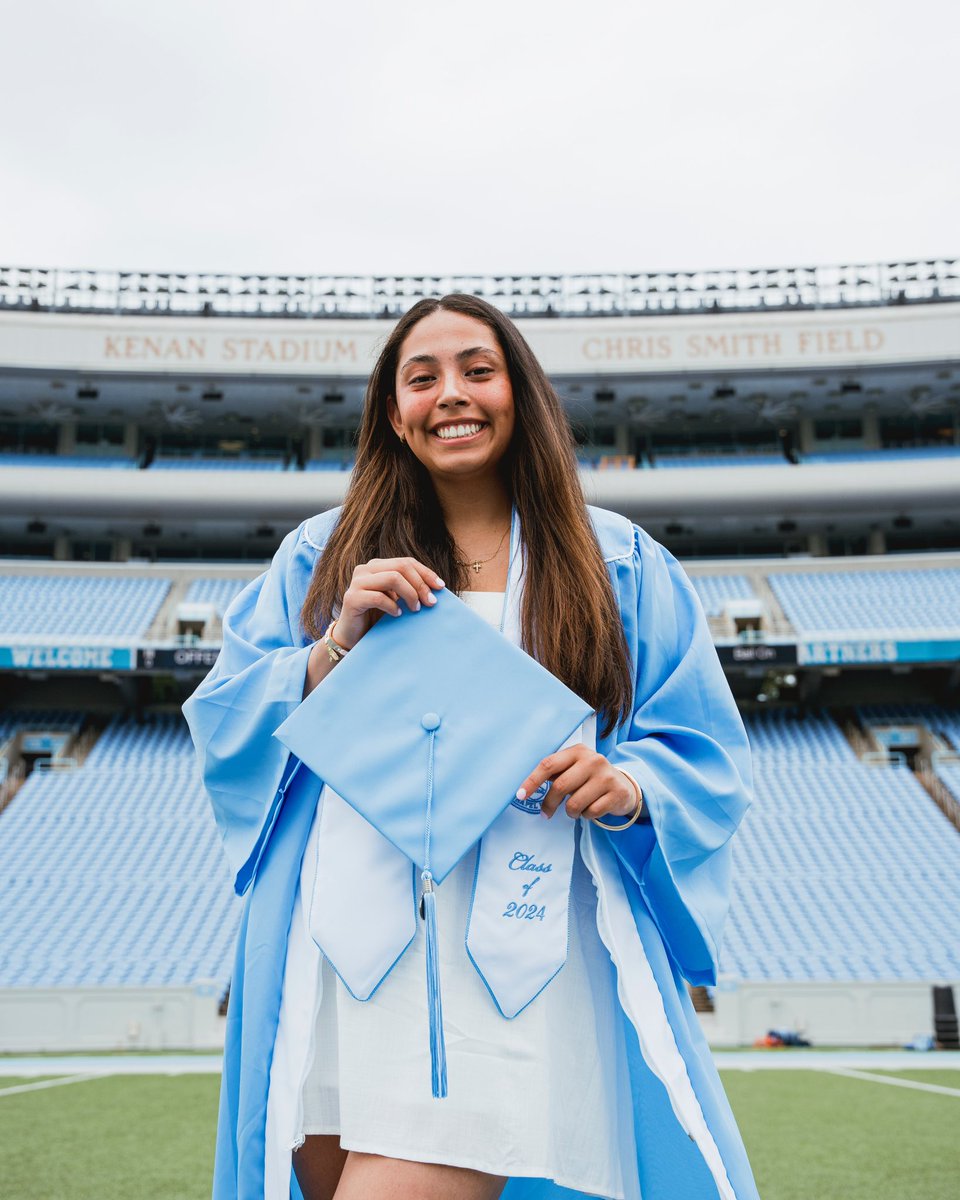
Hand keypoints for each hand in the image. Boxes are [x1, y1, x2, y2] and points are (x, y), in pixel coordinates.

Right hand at [333, 557, 444, 649]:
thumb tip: (438, 587)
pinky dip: (393, 606)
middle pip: (401, 567)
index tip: (441, 587)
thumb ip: (410, 588)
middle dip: (420, 584)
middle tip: (430, 602)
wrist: (354, 636)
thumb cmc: (377, 617)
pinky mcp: (351, 598)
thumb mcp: (397, 599)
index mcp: (377, 566)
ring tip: (415, 609)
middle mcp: (365, 569)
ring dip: (409, 594)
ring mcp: (357, 582)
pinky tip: (398, 614)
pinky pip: (379, 597)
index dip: (426, 573)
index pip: (407, 562)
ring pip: (392, 578)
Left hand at [515, 745, 638, 821]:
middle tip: (546, 813)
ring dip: (570, 812)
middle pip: (560, 786)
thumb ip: (555, 772)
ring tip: (575, 809)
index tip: (520, 795)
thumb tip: (526, 786)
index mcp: (577, 751)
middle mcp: (593, 760)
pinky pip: (591, 812)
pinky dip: (586, 816)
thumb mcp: (574, 768)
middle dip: (549, 804)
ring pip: (574, 804)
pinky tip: (591, 808)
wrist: (624, 786)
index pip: (548, 764)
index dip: (532, 781)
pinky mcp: (616, 793)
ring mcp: (607, 776)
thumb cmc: (590, 777)